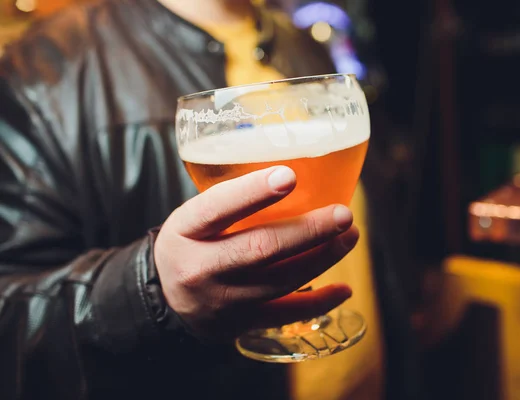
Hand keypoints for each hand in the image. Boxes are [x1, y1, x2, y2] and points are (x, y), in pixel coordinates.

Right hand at [154, 166, 358, 339]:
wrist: (164, 298)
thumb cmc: (191, 243)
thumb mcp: (193, 216)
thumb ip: (232, 200)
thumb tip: (295, 171)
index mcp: (187, 230)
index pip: (217, 207)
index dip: (253, 192)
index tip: (290, 176)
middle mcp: (201, 267)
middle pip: (260, 248)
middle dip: (308, 231)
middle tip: (343, 214)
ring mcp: (222, 300)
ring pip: (280, 280)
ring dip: (322, 258)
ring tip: (349, 236)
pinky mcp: (240, 323)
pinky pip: (285, 314)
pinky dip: (319, 302)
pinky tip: (344, 289)